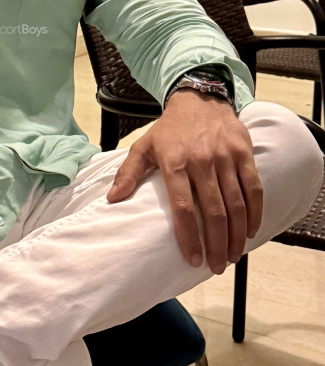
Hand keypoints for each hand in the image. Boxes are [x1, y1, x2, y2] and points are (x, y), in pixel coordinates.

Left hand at [106, 91, 262, 273]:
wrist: (199, 99)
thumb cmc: (170, 129)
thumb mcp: (143, 146)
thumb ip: (128, 173)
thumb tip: (112, 200)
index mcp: (174, 162)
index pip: (183, 207)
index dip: (189, 236)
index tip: (193, 261)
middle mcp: (201, 160)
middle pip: (213, 211)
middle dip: (216, 244)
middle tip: (217, 266)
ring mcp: (225, 157)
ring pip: (236, 203)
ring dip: (236, 234)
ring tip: (233, 256)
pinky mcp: (243, 153)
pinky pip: (253, 187)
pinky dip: (254, 213)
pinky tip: (250, 231)